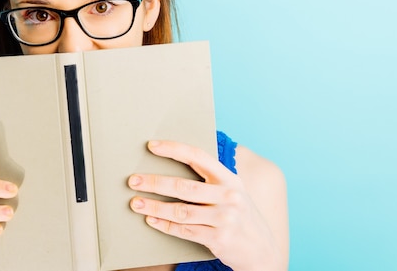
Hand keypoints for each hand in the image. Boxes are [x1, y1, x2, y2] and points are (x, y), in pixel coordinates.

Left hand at [127, 140, 281, 270]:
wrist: (263, 250)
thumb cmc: (240, 215)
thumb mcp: (233, 190)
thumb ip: (211, 178)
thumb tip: (175, 160)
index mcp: (229, 178)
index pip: (198, 157)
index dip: (173, 149)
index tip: (151, 146)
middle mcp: (228, 196)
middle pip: (183, 187)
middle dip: (154, 182)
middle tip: (133, 181)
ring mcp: (224, 219)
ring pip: (180, 211)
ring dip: (154, 207)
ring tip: (135, 203)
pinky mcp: (219, 239)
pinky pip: (184, 231)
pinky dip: (164, 226)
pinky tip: (151, 220)